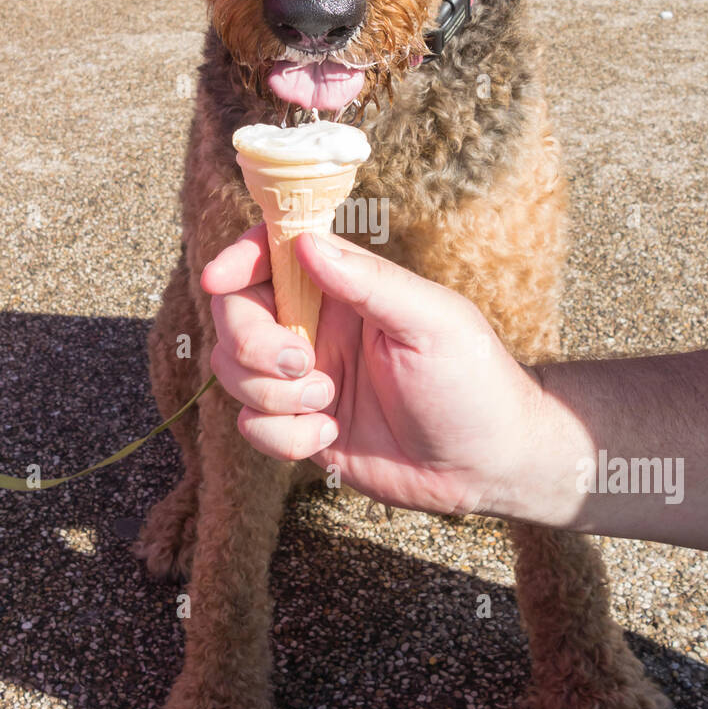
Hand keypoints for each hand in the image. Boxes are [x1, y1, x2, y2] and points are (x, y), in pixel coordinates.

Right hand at [201, 227, 545, 517]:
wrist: (487, 465)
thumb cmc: (473, 380)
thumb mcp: (431, 320)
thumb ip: (368, 281)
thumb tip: (307, 243)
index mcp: (345, 286)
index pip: (273, 253)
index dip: (238, 259)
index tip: (221, 278)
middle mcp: (316, 326)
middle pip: (236, 314)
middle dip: (252, 342)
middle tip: (304, 364)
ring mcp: (304, 377)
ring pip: (233, 371)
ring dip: (271, 393)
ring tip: (329, 403)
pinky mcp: (299, 427)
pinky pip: (253, 425)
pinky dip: (283, 437)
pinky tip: (330, 437)